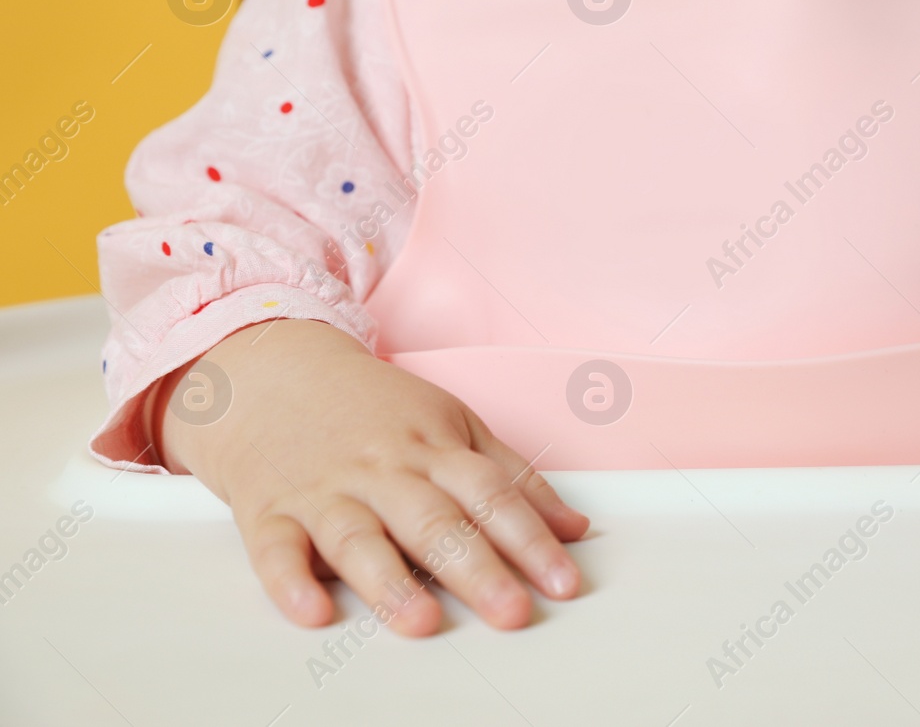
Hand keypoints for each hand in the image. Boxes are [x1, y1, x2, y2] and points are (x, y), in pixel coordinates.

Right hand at [155, 319, 588, 635]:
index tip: (563, 583)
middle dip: (476, 569)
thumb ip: (515, 479)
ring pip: (359, 539)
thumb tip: (574, 529)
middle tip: (512, 612)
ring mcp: (326, 491)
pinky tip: (314, 611)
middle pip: (435, 521)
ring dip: (391, 582)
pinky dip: (290, 583)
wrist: (273, 372)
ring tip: (423, 621)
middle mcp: (384, 470)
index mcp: (435, 448)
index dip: (531, 540)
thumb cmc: (374, 409)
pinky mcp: (270, 512)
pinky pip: (276, 550)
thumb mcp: (453, 425)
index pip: (493, 495)